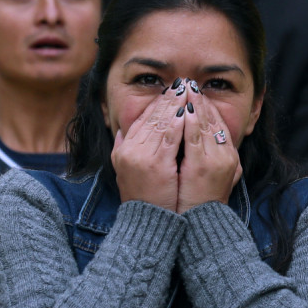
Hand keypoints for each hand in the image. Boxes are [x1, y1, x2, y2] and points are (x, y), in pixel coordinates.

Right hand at [111, 86, 184, 209]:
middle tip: (181, 84)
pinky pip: (169, 138)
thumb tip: (121, 131)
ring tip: (186, 91)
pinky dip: (178, 123)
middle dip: (167, 99)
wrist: (146, 223)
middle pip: (151, 117)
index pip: (142, 119)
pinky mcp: (157, 165)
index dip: (156, 104)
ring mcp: (142, 157)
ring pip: (161, 123)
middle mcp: (129, 150)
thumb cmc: (142, 199)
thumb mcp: (124, 171)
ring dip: (175, 105)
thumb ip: (122, 149)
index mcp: (124, 150)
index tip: (169, 92)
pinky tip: (187, 111)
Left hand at [176, 82, 240, 212]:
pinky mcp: (201, 166)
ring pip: (204, 124)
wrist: (200, 227)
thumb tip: (217, 150)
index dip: (207, 107)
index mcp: (229, 158)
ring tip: (184, 88)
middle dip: (200, 100)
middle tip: (188, 83)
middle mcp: (227, 157)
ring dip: (194, 104)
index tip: (196, 93)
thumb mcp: (220, 182)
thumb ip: (216, 164)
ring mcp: (216, 160)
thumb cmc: (202, 205)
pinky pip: (194, 136)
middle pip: (213, 120)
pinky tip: (182, 108)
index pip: (218, 124)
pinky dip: (189, 120)